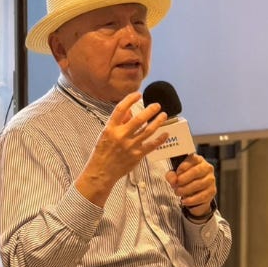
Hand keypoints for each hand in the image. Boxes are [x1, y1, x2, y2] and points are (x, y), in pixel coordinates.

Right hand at [74, 92, 168, 206]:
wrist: (101, 172)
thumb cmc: (102, 152)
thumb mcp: (105, 134)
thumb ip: (118, 123)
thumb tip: (130, 112)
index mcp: (111, 128)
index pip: (121, 109)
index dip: (130, 99)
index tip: (139, 94)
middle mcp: (121, 136)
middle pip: (139, 119)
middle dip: (150, 110)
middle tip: (157, 105)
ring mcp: (130, 146)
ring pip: (148, 131)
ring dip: (158, 121)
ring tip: (163, 115)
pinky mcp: (137, 155)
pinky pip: (152, 145)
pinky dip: (160, 139)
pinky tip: (166, 133)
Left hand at [167, 155, 216, 217]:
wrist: (194, 192)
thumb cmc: (185, 179)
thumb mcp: (175, 175)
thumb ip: (171, 176)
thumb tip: (173, 180)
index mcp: (198, 160)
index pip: (192, 160)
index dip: (183, 167)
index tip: (177, 173)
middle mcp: (207, 168)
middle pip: (196, 172)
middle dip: (184, 180)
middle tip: (176, 186)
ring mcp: (211, 180)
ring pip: (200, 185)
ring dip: (186, 191)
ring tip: (178, 193)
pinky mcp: (212, 192)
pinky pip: (203, 197)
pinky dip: (192, 200)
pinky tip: (185, 201)